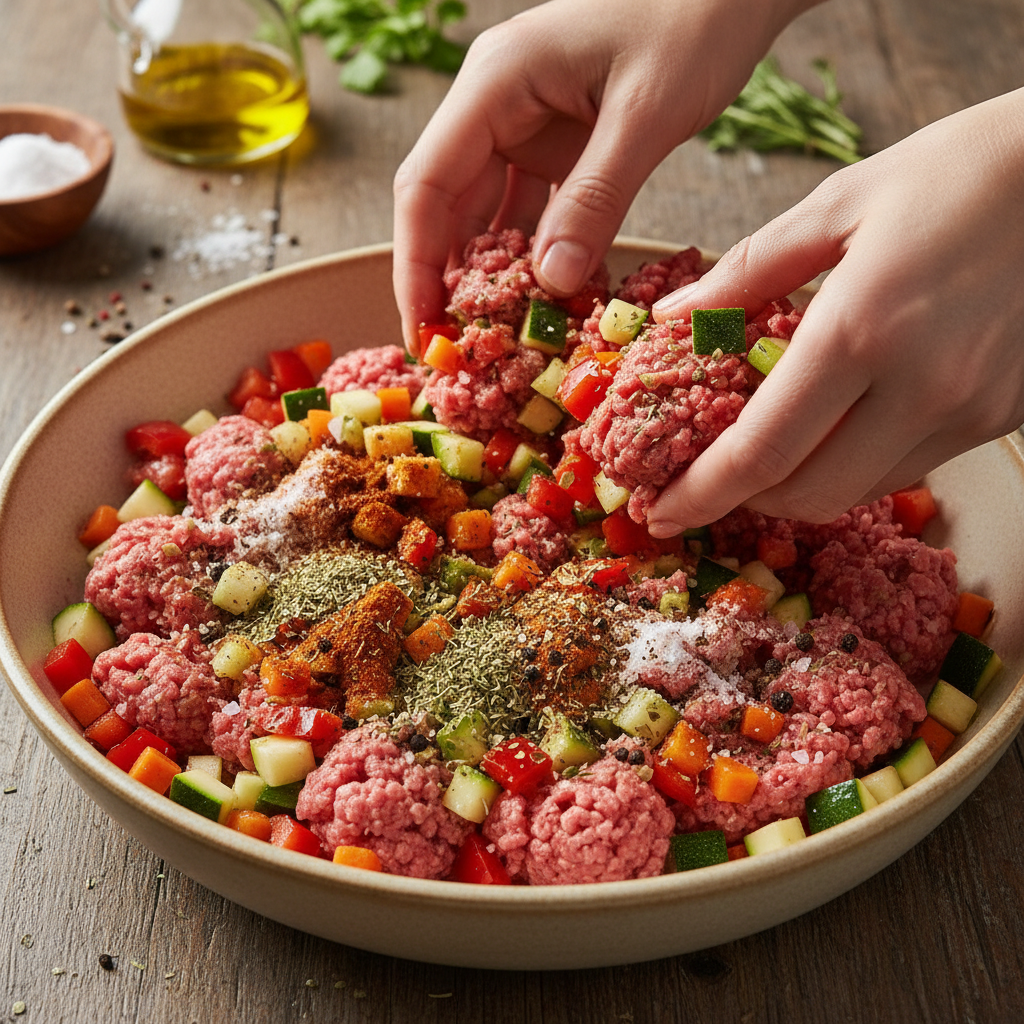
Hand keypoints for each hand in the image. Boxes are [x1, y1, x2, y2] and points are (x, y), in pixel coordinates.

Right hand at [393, 0, 817, 351]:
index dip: (416, 263)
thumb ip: (595, 200)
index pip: (426, 185)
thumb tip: (549, 285)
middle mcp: (496, 105)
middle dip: (449, 280)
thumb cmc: (694, 20)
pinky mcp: (559, 145)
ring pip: (488, 214)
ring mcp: (526, 125)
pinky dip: (539, 256)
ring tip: (498, 338)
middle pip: (446, 206)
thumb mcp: (645, 115)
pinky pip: (534, 212)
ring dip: (494, 276)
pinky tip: (548, 299)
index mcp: (495, 82)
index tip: (422, 327)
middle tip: (457, 349)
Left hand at [647, 87, 1023, 532]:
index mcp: (860, 329)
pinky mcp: (1001, 417)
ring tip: (767, 449)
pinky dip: (855, 462)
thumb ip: (748, 272)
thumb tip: (674, 318)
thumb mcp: (840, 203)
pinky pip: (907, 467)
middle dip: (744, 501)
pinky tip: (837, 424)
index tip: (659, 513)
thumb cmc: (958, 171)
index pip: (761, 451)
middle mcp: (918, 387)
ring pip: (859, 491)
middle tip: (707, 481)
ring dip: (800, 485)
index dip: (701, 495)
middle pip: (807, 495)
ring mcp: (968, 410)